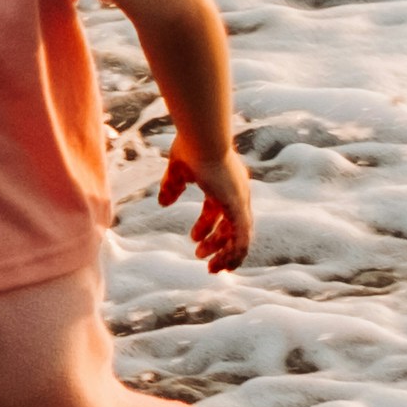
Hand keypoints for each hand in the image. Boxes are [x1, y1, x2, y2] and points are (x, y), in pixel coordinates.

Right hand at [160, 126, 253, 267]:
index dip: (208, 227)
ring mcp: (240, 200)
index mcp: (224, 183)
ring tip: (211, 268)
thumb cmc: (191, 146)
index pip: (220, 211)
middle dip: (217, 244)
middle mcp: (237, 193)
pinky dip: (235, 254)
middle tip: (200, 256)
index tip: (193, 238)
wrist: (203, 138)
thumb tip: (164, 202)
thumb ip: (172, 186)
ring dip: (226, 254)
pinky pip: (242, 239)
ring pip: (240, 237)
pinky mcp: (239, 207)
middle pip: (231, 226)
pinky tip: (225, 266)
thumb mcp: (177, 171)